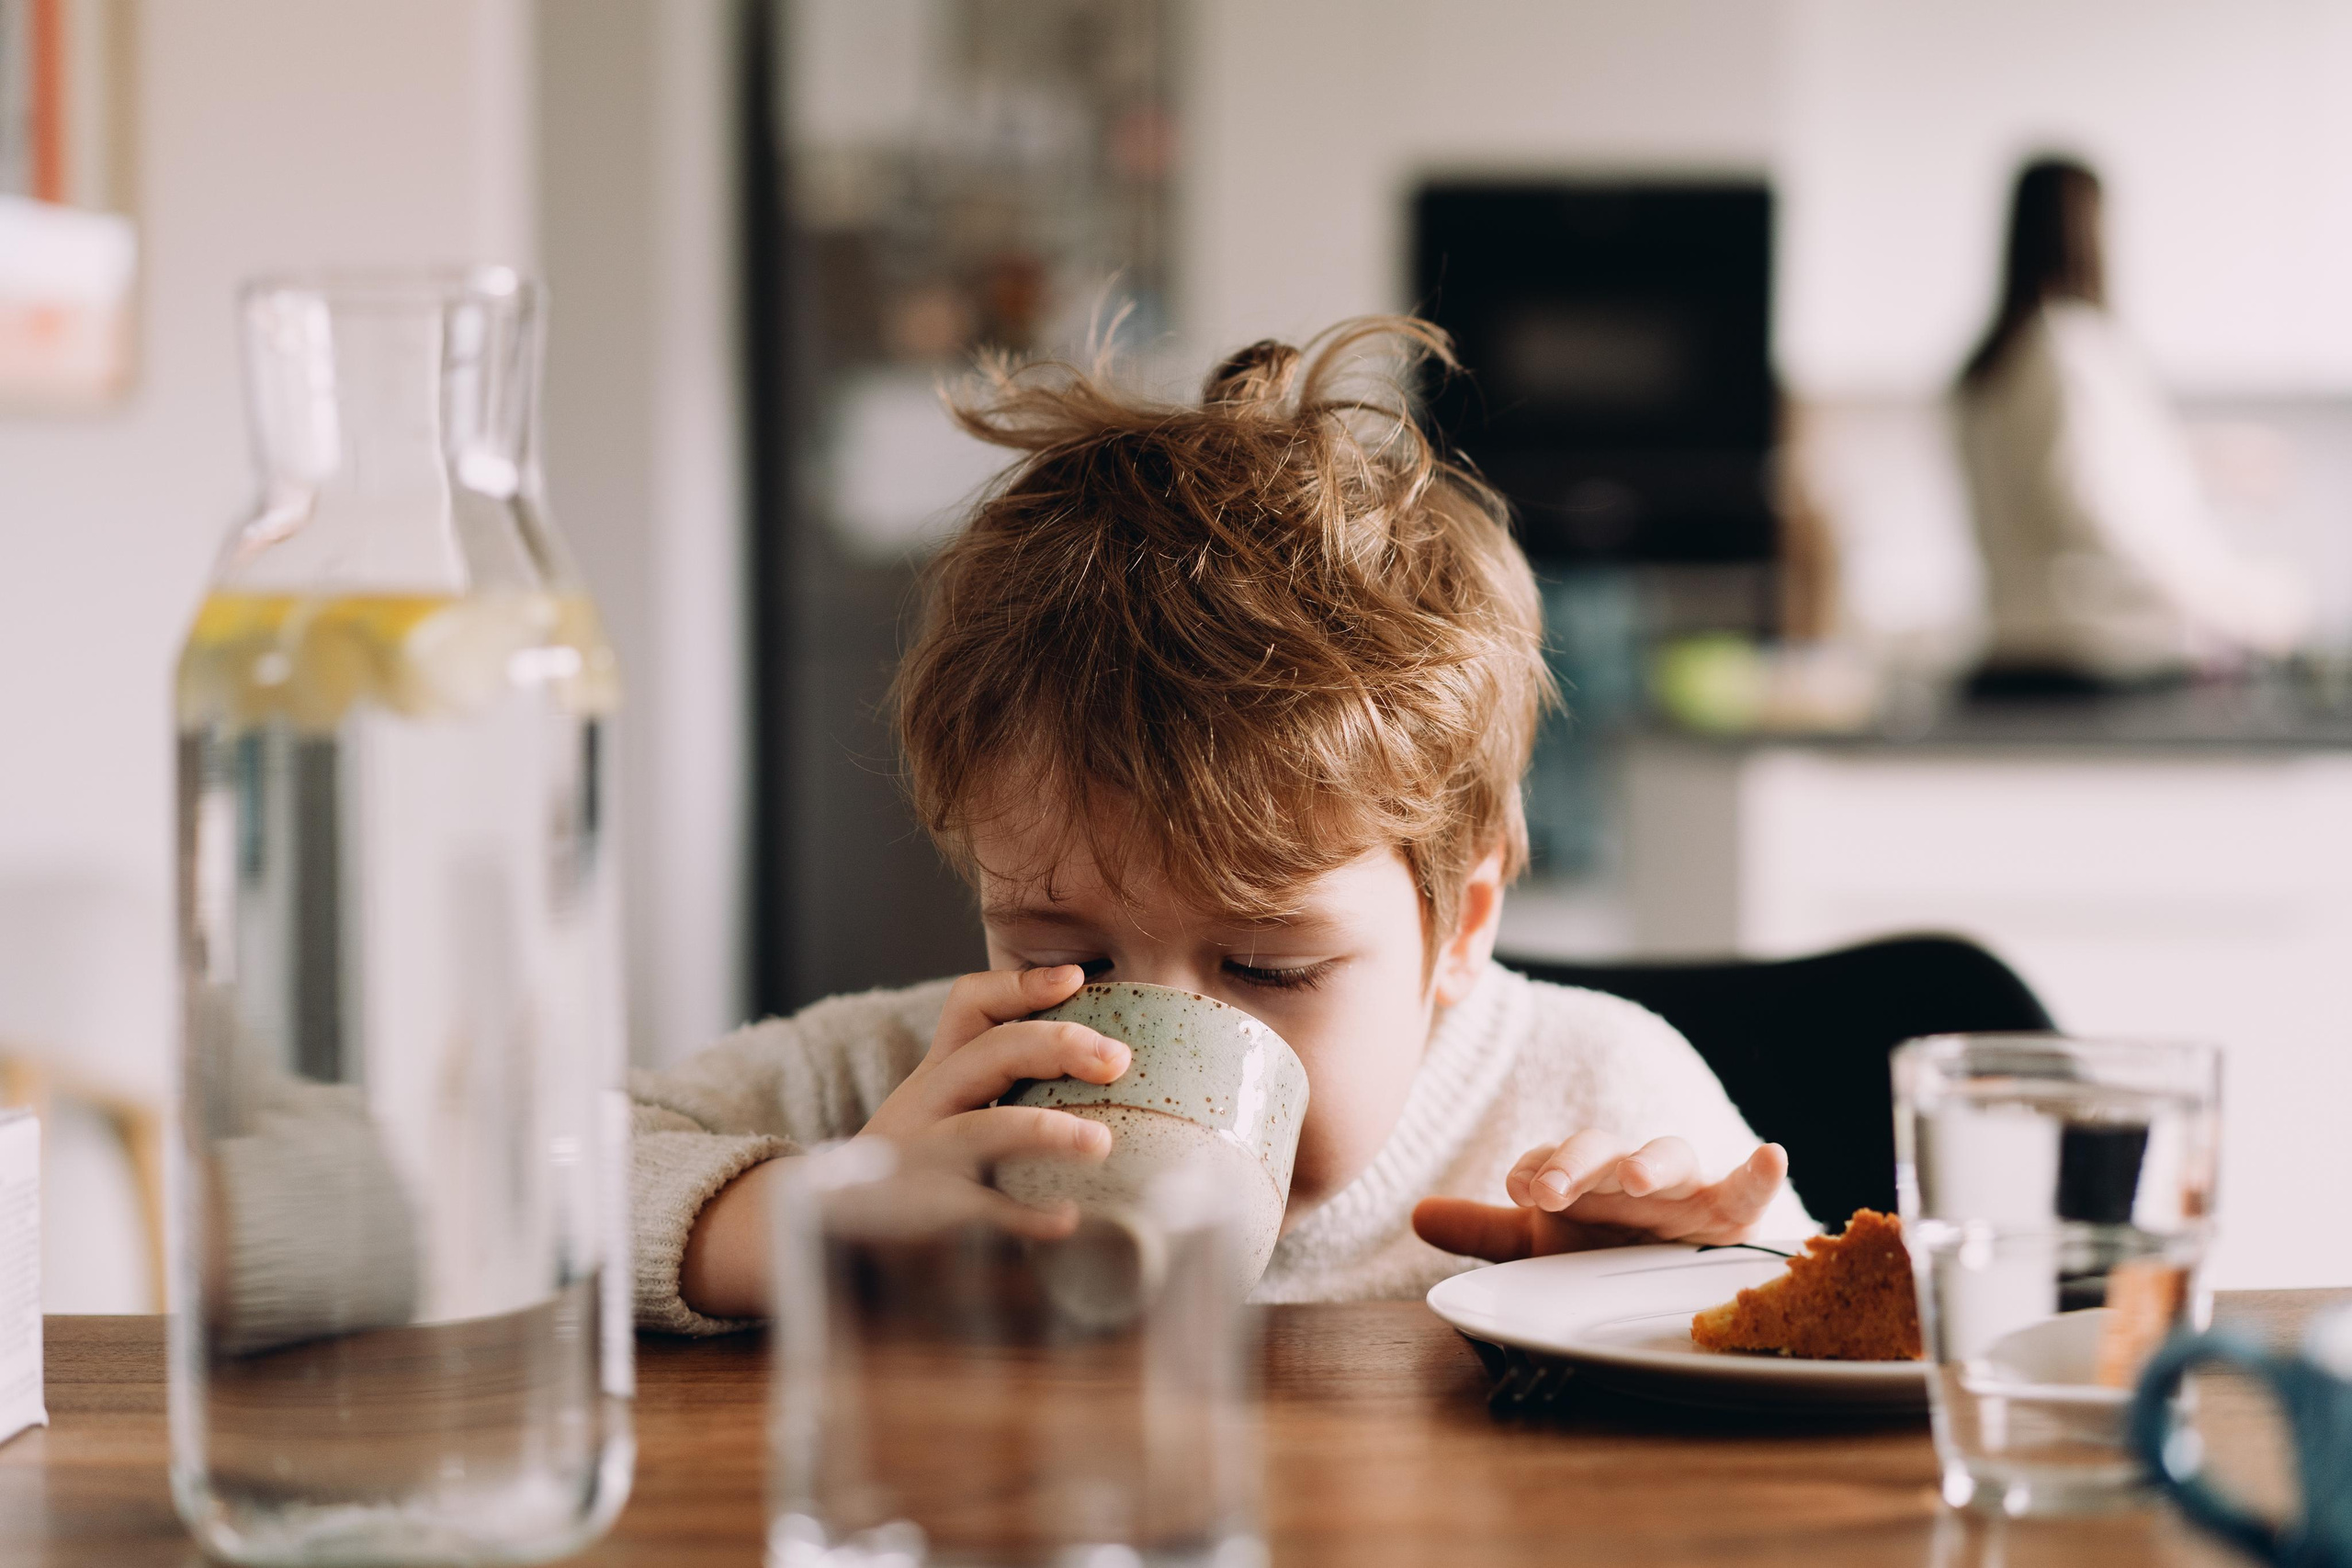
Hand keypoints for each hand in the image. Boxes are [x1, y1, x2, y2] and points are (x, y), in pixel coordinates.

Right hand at [680, 965, 1129, 1318]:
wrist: (825, 1229)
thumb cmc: (912, 1164)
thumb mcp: (939, 1107)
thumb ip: (995, 1077)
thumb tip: (1095, 1053)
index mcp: (937, 1072)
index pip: (970, 1006)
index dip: (1022, 985)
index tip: (1076, 977)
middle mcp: (926, 1105)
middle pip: (989, 1054)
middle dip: (1057, 1046)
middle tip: (1118, 1059)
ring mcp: (924, 1159)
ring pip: (982, 1130)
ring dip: (1045, 1130)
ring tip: (1101, 1142)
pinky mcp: (928, 1217)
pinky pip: (981, 1212)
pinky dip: (1026, 1216)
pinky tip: (1068, 1219)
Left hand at [1410, 1133, 1788, 1262]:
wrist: (1667, 1276)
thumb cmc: (1602, 1248)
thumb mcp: (1542, 1243)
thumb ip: (1485, 1230)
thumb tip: (1416, 1212)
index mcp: (1582, 1177)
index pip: (1552, 1160)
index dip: (1536, 1169)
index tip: (1518, 1187)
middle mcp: (1627, 1174)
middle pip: (1602, 1149)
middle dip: (1575, 1164)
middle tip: (1549, 1189)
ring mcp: (1680, 1189)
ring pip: (1668, 1156)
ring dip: (1651, 1162)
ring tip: (1638, 1177)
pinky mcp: (1728, 1212)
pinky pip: (1748, 1189)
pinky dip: (1761, 1173)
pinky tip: (1772, 1155)